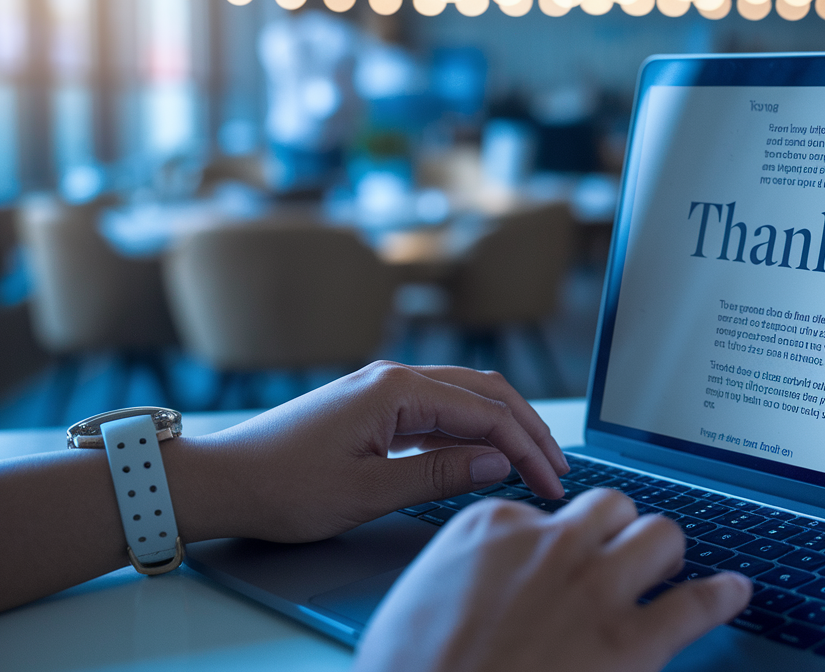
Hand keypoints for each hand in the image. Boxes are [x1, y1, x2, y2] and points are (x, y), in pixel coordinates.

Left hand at [176, 361, 570, 542]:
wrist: (220, 481)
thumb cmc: (282, 487)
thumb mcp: (366, 492)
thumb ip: (438, 476)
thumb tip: (498, 463)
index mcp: (397, 390)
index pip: (486, 414)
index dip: (527, 450)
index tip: (551, 485)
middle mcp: (394, 378)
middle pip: (485, 393)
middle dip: (528, 430)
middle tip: (558, 469)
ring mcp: (384, 391)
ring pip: (465, 398)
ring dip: (504, 429)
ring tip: (534, 462)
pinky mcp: (374, 408)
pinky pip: (439, 412)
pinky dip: (471, 433)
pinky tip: (485, 458)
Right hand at [353, 488, 751, 671]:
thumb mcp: (420, 599)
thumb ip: (470, 570)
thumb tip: (493, 578)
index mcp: (493, 527)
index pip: (547, 509)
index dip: (555, 539)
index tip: (558, 560)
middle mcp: (551, 544)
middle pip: (612, 506)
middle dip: (617, 529)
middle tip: (616, 556)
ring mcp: (594, 589)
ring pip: (659, 533)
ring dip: (663, 551)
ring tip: (665, 569)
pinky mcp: (631, 642)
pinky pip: (695, 603)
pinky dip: (721, 595)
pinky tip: (734, 591)